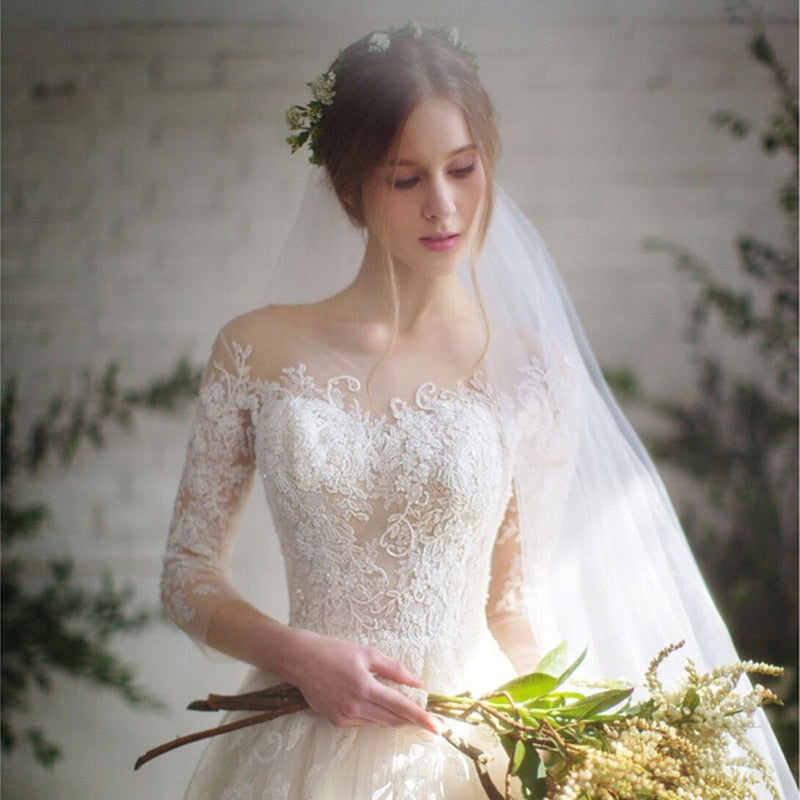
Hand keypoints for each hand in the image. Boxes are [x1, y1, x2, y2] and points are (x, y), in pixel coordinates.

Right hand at [277, 629, 438, 733]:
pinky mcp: (336, 721)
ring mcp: (344, 716)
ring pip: (378, 723)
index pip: (400, 707)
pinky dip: (375, 716)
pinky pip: (363, 723)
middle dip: (412, 721)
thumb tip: (417, 682)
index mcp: (365, 687)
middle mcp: (355, 706)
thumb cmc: (335, 651)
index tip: (437, 727)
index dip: (421, 717)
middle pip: (392, 720)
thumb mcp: (367, 653)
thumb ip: (394, 669)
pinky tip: (377, 706)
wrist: (301, 660)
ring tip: (404, 709)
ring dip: (393, 718)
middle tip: (427, 720)